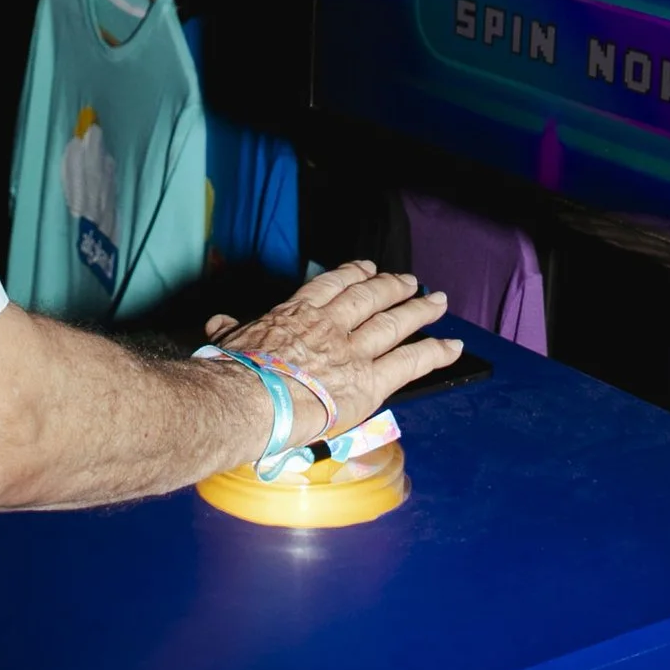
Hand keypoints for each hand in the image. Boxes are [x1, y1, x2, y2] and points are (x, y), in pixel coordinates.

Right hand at [206, 262, 457, 443]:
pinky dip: (436, 352)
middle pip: (370, 297)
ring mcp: (354, 351)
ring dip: (420, 309)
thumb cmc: (231, 375)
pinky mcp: (370, 381)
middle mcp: (331, 325)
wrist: (245, 400)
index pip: (332, 284)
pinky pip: (411, 362)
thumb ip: (228, 331)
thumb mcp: (227, 342)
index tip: (366, 269)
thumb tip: (216, 324)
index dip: (353, 274)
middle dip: (393, 286)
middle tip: (409, 281)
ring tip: (437, 301)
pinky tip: (453, 346)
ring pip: (396, 322)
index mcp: (297, 313)